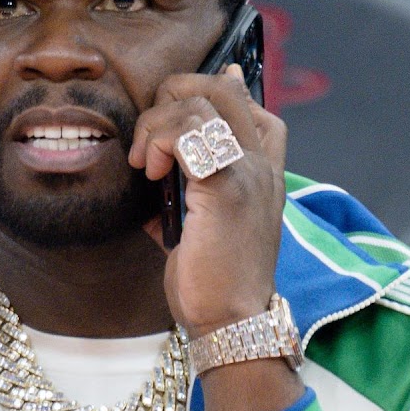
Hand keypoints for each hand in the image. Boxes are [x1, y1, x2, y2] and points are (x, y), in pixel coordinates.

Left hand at [130, 64, 288, 334]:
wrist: (231, 320)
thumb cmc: (214, 281)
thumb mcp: (202, 225)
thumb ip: (188, 190)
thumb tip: (156, 167)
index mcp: (263, 175)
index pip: (255, 108)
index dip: (217, 95)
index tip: (180, 108)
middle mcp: (263, 166)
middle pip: (225, 89)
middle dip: (176, 94)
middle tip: (152, 132)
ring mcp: (249, 172)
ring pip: (201, 105)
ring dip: (158, 125)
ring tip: (145, 163)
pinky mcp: (226, 186)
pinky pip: (189, 133)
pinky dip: (160, 142)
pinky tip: (150, 172)